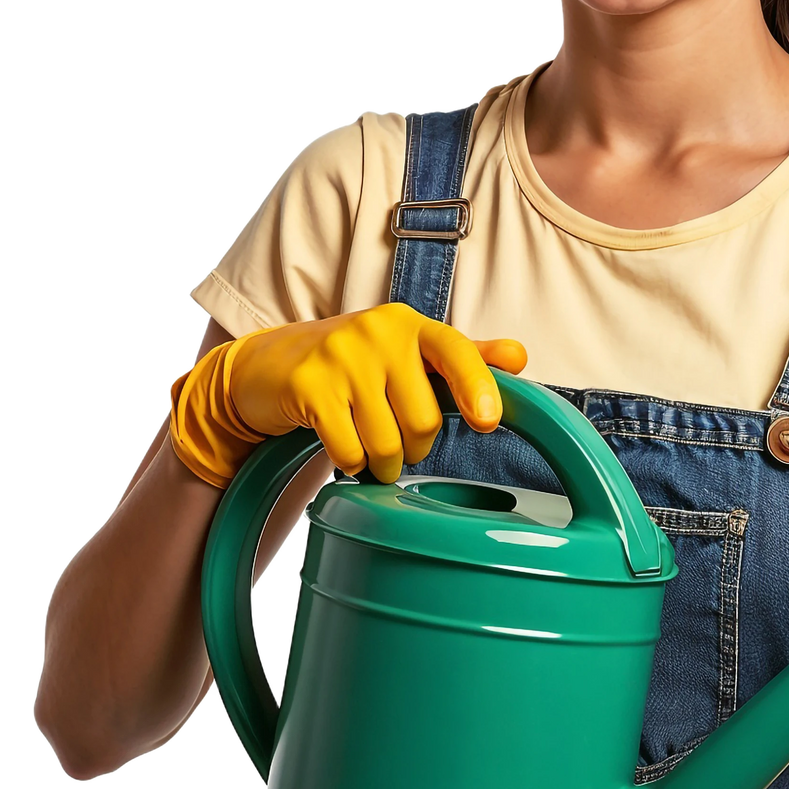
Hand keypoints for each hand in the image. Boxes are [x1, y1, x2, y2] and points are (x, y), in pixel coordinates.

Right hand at [170, 305, 526, 487]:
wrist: (269, 365)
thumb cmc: (352, 364)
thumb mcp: (407, 353)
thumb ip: (463, 358)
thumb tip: (520, 356)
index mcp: (410, 325)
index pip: (456, 351)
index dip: (478, 387)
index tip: (487, 421)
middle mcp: (379, 333)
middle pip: (424, 420)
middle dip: (414, 449)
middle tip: (397, 443)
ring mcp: (341, 357)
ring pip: (386, 443)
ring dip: (382, 464)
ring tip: (370, 450)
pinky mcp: (308, 386)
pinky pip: (348, 451)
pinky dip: (349, 464)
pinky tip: (342, 449)